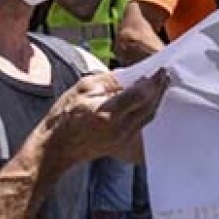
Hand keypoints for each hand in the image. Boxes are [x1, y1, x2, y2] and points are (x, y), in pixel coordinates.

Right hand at [43, 69, 168, 168]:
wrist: (55, 148)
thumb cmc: (63, 117)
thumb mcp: (83, 88)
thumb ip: (110, 81)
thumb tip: (131, 75)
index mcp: (107, 113)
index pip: (139, 95)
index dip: (152, 82)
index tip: (159, 70)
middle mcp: (118, 129)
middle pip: (148, 106)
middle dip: (159, 89)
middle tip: (164, 74)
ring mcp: (121, 139)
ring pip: (148, 117)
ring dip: (157, 100)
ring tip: (161, 84)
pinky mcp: (121, 145)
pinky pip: (142, 126)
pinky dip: (149, 111)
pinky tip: (150, 101)